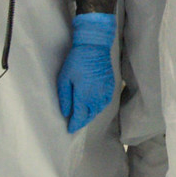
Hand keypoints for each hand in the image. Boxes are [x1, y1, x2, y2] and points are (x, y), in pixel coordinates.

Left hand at [57, 8, 116, 131]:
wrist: (94, 47)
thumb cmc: (76, 61)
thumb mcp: (64, 79)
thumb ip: (65, 98)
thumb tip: (66, 112)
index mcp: (84, 96)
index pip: (80, 117)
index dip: (74, 125)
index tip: (69, 129)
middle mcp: (96, 97)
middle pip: (90, 115)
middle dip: (82, 120)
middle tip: (75, 122)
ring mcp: (105, 92)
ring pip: (98, 110)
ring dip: (90, 113)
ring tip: (83, 114)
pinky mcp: (111, 86)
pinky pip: (105, 102)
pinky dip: (99, 106)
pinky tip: (94, 104)